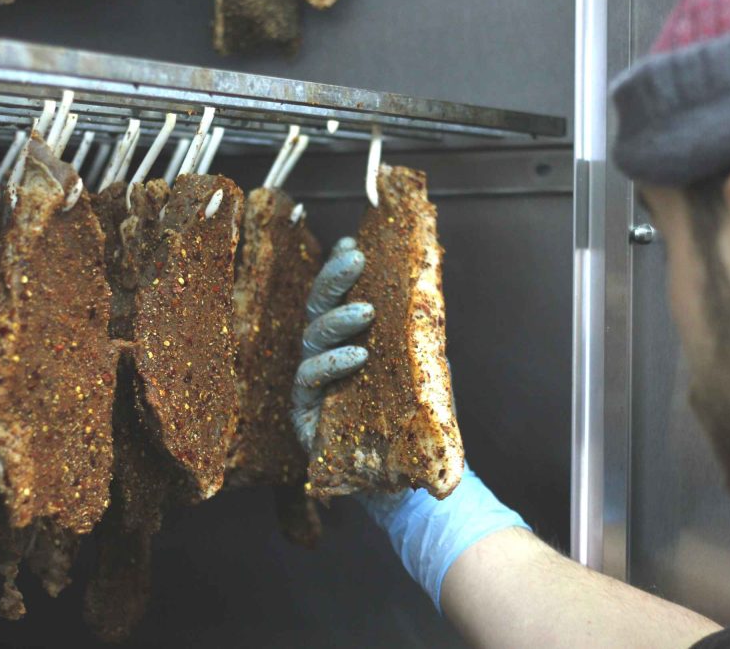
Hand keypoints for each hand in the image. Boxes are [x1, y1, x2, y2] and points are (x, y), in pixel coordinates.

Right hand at [290, 237, 529, 612]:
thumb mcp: (419, 373)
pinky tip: (356, 355)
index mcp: (343, 343)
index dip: (339, 270)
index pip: (335, 298)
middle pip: (316, 309)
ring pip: (311, 339)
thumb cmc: (409, 425)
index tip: (353, 243)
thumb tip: (426, 291)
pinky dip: (332, 364)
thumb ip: (415, 337)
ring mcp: (309, 385)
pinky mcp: (303, 415)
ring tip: (365, 311)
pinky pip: (309, 381)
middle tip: (355, 258)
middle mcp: (320, 359)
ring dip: (337, 320)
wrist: (404, 485)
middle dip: (334, 280)